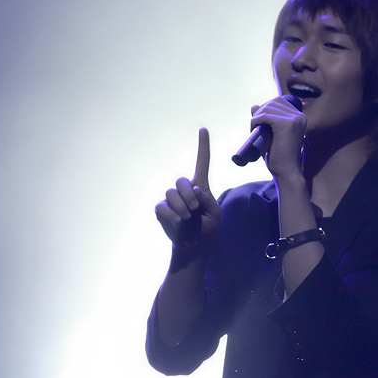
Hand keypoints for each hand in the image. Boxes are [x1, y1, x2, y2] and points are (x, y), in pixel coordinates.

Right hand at [155, 128, 220, 262]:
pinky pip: (163, 207)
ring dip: (181, 206)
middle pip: (182, 181)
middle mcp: (185, 190)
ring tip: (187, 218)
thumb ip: (208, 200)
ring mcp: (171, 200)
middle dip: (188, 195)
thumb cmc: (207, 230)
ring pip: (171, 193)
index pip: (202, 163)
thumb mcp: (215, 214)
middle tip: (194, 209)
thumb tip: (195, 189)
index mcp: (201, 187)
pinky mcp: (162, 210)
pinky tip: (178, 222)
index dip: (203, 146)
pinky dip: (171, 215)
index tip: (203, 130)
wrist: (194, 248)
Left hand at [250, 96, 306, 180]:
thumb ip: (265, 120)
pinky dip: (256, 120)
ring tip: (254, 130)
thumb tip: (254, 106)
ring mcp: (294, 119)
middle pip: (274, 102)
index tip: (259, 122)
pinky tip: (254, 129)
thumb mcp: (272, 134)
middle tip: (255, 125)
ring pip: (268, 107)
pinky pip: (265, 115)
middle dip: (261, 111)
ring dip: (257, 116)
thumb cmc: (279, 156)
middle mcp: (300, 116)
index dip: (266, 109)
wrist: (286, 171)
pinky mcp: (285, 124)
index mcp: (300, 117)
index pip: (279, 102)